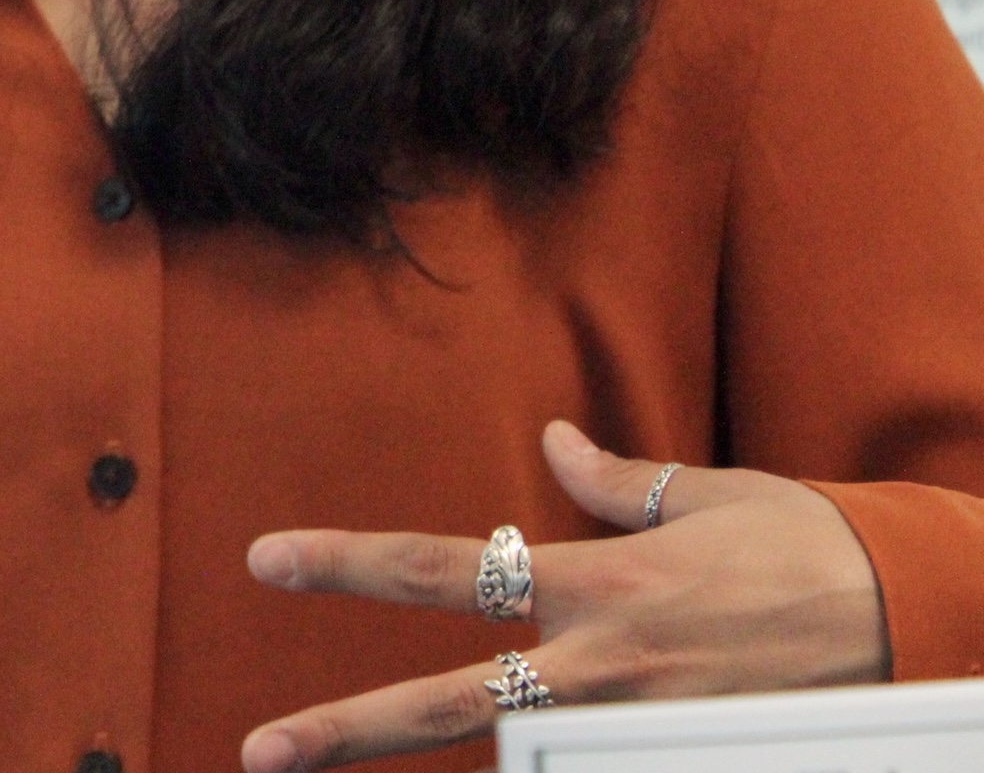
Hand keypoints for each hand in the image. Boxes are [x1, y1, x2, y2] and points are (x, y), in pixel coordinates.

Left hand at [235, 419, 889, 771]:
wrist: (918, 618)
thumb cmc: (811, 548)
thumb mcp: (710, 500)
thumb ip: (618, 484)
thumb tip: (555, 439)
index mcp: (596, 581)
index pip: (441, 566)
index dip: (347, 562)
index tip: (268, 558)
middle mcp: (601, 663)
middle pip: (448, 702)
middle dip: (347, 728)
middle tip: (261, 747)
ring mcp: (638, 726)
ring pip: (516, 758)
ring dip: (466, 767)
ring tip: (350, 769)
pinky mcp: (678, 759)